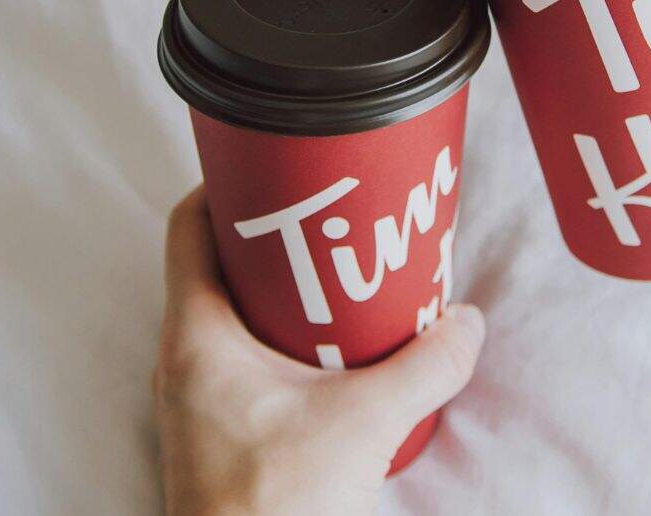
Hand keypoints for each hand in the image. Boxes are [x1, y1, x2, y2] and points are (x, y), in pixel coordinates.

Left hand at [153, 186, 486, 515]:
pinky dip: (286, 344)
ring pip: (233, 318)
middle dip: (276, 239)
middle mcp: (184, 361)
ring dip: (284, 295)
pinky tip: (339, 357)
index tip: (275, 168)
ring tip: (345, 283)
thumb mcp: (367, 424)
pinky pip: (244, 362)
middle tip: (331, 222)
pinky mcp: (219, 432)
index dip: (228, 186)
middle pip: (217, 267)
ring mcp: (197, 400)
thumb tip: (465, 324)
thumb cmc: (273, 509)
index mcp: (196, 336)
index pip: (189, 227)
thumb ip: (426, 367)